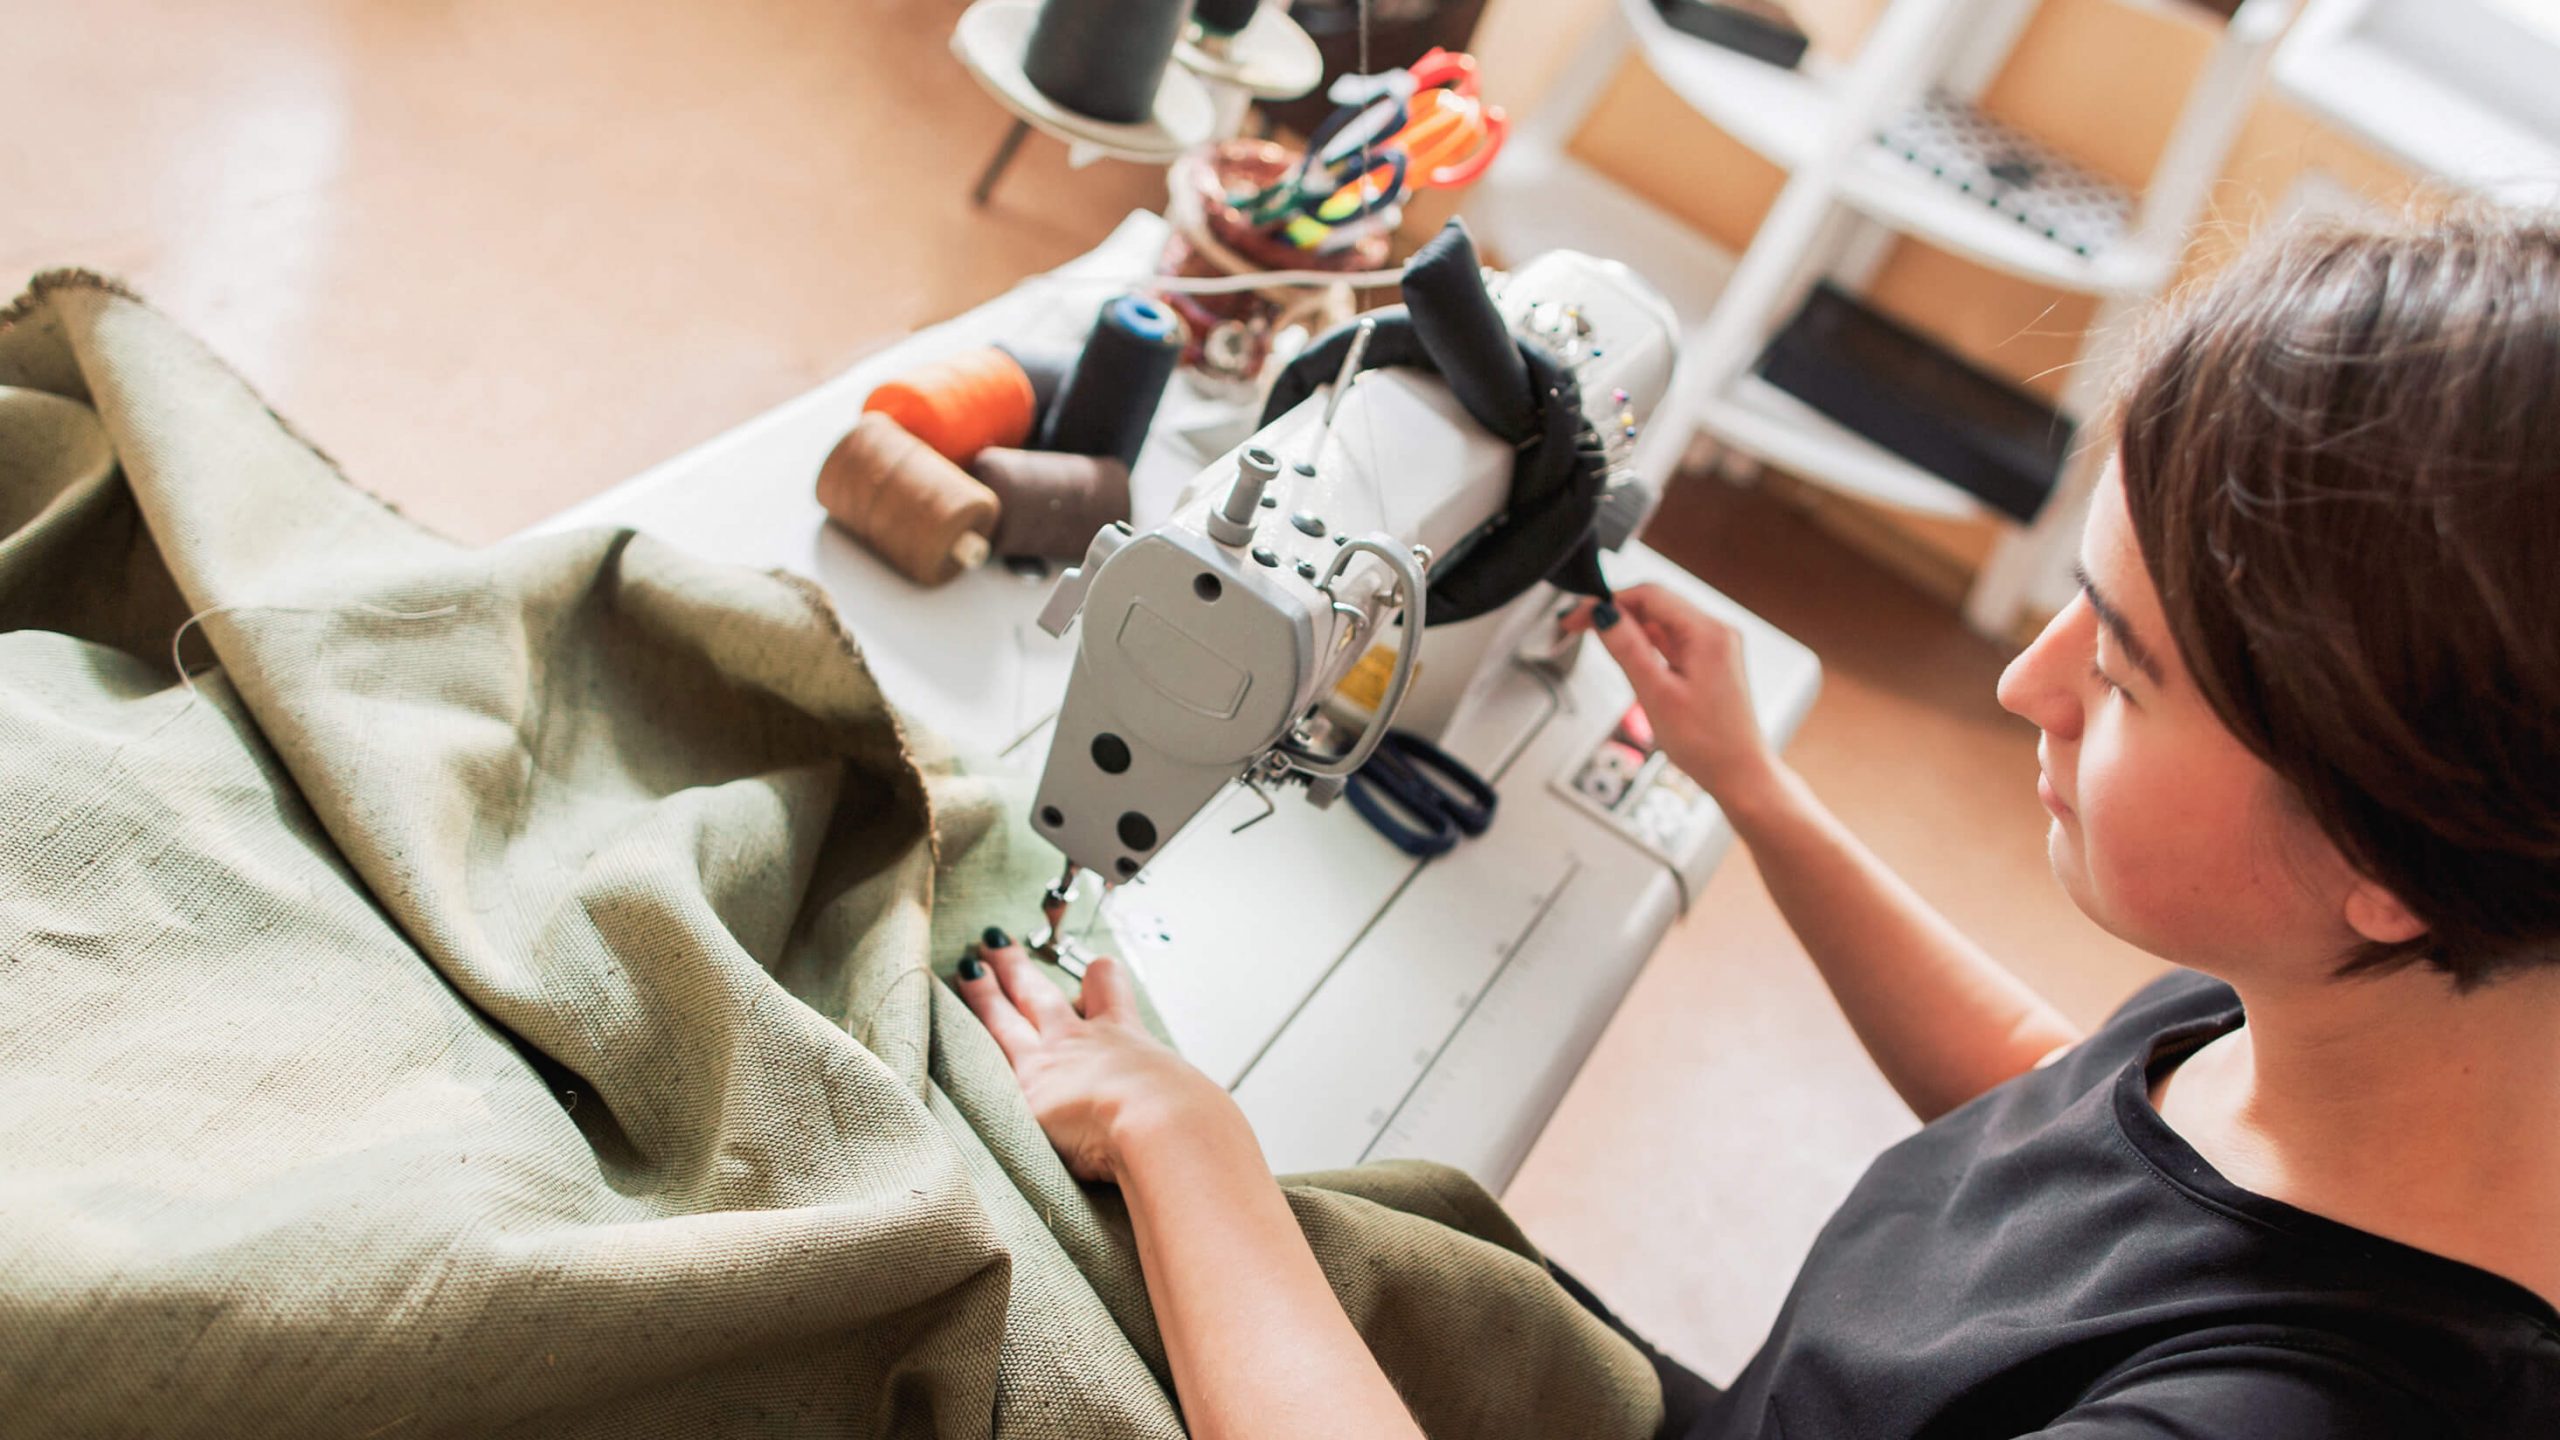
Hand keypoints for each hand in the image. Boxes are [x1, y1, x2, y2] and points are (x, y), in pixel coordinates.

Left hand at [952, 932, 1241, 1183]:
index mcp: (1128, 1043)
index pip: (1109, 997)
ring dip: (987, 988)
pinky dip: (968, 1022)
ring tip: (969, 966)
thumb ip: (1182, 1118)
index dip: (1100, 981)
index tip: (1092, 969)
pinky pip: (986, 1048)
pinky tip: (942, 1014)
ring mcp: (1051, 1061)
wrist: (1165, 1125)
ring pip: (1009, 1013)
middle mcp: (1085, 1043)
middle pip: (1044, 994)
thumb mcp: (1191, 1110)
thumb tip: (1210, 1145)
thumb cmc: (1187, 1125)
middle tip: (998, 945)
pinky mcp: (1027, 1087)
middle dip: (1020, 968)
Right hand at [1564, 584, 1779, 807]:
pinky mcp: (1709, 662)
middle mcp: (1716, 633)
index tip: (1578, 615)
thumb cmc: (1709, 743)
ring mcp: (1714, 647)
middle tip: (1578, 626)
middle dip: (1615, 612)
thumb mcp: (1656, 694)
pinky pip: (1671, 641)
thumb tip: (1604, 615)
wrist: (1739, 774)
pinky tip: (1628, 656)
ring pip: (1661, 622)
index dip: (1607, 601)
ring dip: (1628, 628)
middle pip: (1655, 604)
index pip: (1650, 595)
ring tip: (1597, 641)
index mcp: (1708, 633)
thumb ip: (1628, 649)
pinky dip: (1645, 644)